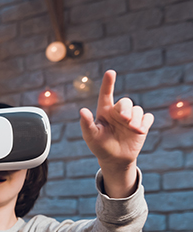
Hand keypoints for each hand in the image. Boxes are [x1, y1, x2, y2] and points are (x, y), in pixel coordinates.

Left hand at [79, 70, 153, 196]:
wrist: (115, 159)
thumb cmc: (100, 146)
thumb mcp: (91, 136)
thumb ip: (86, 124)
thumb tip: (82, 110)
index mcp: (104, 111)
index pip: (106, 94)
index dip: (108, 83)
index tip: (110, 72)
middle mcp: (118, 112)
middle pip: (126, 102)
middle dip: (126, 109)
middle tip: (125, 119)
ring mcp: (131, 118)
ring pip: (138, 110)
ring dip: (136, 119)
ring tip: (133, 130)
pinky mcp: (142, 124)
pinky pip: (148, 118)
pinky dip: (145, 123)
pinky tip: (140, 131)